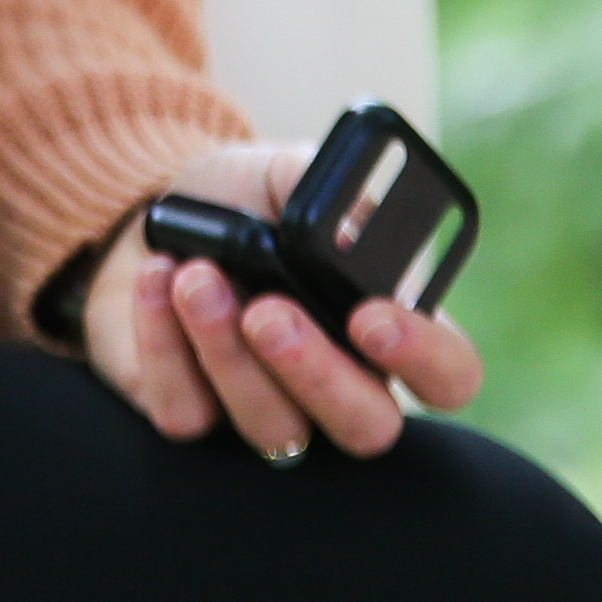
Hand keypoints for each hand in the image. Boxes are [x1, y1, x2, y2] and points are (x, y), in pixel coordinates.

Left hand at [77, 139, 482, 460]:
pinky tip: (158, 281)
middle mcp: (340, 384)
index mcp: (389, 326)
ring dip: (226, 350)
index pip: (448, 373)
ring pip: (274, 429)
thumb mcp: (287, 173)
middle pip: (365, 428)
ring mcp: (269, 411)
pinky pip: (188, 414)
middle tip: (266, 312)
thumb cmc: (245, 200)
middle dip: (315, 373)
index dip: (424, 358)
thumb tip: (348, 229)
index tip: (372, 316)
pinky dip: (166, 345)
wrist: (153, 214)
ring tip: (195, 275)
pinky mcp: (196, 416)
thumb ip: (327, 189)